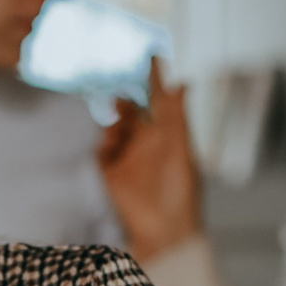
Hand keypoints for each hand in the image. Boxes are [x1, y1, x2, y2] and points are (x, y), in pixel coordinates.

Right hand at [97, 60, 200, 261]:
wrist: (164, 231)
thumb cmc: (181, 194)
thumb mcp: (183, 151)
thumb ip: (178, 117)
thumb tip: (184, 83)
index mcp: (168, 136)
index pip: (159, 100)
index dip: (154, 77)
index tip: (151, 54)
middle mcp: (146, 143)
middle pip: (132, 110)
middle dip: (126, 97)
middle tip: (121, 88)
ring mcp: (127, 157)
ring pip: (115, 127)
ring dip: (116, 121)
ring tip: (119, 122)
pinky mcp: (109, 174)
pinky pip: (101, 149)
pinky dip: (104, 142)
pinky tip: (110, 142)